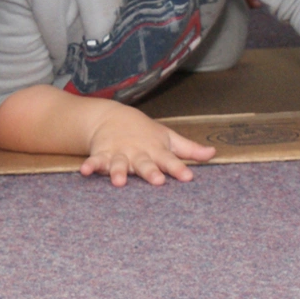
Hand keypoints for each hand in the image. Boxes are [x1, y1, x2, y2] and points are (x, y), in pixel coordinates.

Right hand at [82, 103, 215, 186]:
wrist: (112, 117)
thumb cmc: (145, 132)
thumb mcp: (168, 138)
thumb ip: (189, 149)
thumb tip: (214, 153)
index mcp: (156, 150)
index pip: (170, 160)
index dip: (179, 168)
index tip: (188, 177)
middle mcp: (138, 153)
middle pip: (145, 164)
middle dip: (151, 172)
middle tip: (157, 181)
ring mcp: (119, 154)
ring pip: (119, 164)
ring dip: (119, 171)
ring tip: (119, 182)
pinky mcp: (102, 154)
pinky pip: (95, 161)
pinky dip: (90, 165)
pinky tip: (85, 172)